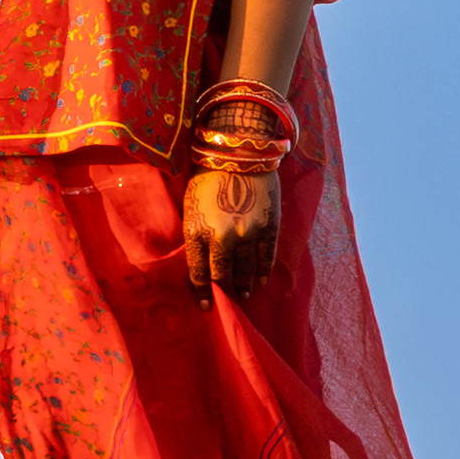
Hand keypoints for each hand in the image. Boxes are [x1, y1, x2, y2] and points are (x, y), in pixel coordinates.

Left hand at [182, 167, 281, 299]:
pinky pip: (267, 257)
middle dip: (224, 291)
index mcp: (197, 231)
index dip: (202, 293)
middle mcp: (222, 237)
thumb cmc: (207, 177)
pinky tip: (263, 279)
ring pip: (246, 270)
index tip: (206, 306)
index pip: (198, 273)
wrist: (238, 152)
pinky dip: (264, 270)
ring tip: (245, 294)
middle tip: (226, 300)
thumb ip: (196, 234)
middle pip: (222, 275)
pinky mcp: (269, 226)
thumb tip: (202, 261)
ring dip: (245, 284)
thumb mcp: (190, 207)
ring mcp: (248, 234)